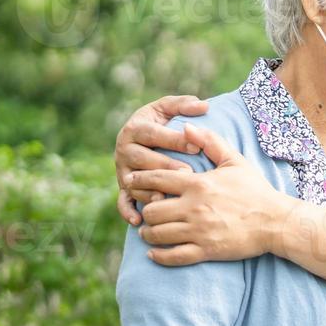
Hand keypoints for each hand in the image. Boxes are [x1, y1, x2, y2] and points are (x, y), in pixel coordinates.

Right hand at [115, 95, 208, 225]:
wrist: (146, 140)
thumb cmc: (163, 123)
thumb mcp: (170, 110)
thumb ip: (184, 105)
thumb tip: (203, 105)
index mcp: (135, 128)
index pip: (152, 133)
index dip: (173, 139)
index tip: (196, 146)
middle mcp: (124, 150)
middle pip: (141, 159)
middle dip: (164, 166)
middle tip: (187, 172)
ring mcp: (123, 171)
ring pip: (133, 182)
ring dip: (148, 190)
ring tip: (167, 198)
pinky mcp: (123, 188)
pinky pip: (122, 201)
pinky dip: (128, 212)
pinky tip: (140, 221)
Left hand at [128, 124, 284, 265]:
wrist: (277, 222)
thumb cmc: (256, 190)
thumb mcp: (235, 161)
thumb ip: (210, 141)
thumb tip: (186, 127)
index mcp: (198, 184)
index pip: (156, 180)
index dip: (139, 180)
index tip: (132, 182)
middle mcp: (194, 208)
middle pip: (151, 211)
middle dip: (145, 212)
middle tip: (147, 213)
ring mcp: (199, 231)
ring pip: (157, 234)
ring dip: (149, 234)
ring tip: (149, 232)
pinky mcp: (206, 250)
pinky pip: (173, 256)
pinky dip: (159, 256)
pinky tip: (154, 253)